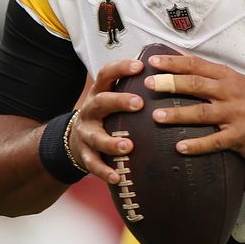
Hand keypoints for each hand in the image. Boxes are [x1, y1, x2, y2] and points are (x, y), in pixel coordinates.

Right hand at [69, 57, 144, 184]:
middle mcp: (90, 110)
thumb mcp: (114, 98)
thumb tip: (169, 72)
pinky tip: (117, 177)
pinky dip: (104, 171)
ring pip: (96, 137)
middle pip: (101, 102)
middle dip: (118, 101)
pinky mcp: (85, 155)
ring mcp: (86, 133)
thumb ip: (134, 88)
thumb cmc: (107, 115)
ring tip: (128, 147)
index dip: (121, 68)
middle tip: (138, 103)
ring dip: (111, 142)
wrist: (74, 140)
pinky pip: (93, 164)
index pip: (107, 74)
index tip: (140, 65)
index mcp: (100, 93)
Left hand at [145, 53, 244, 159]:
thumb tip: (177, 57)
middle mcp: (230, 92)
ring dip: (178, 115)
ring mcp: (235, 114)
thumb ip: (207, 72)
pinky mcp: (238, 135)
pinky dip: (197, 145)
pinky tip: (180, 147)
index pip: (197, 65)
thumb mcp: (231, 81)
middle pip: (197, 86)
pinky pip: (215, 141)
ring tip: (156, 117)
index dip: (174, 63)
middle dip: (171, 84)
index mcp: (226, 77)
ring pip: (202, 113)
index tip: (153, 63)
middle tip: (149, 85)